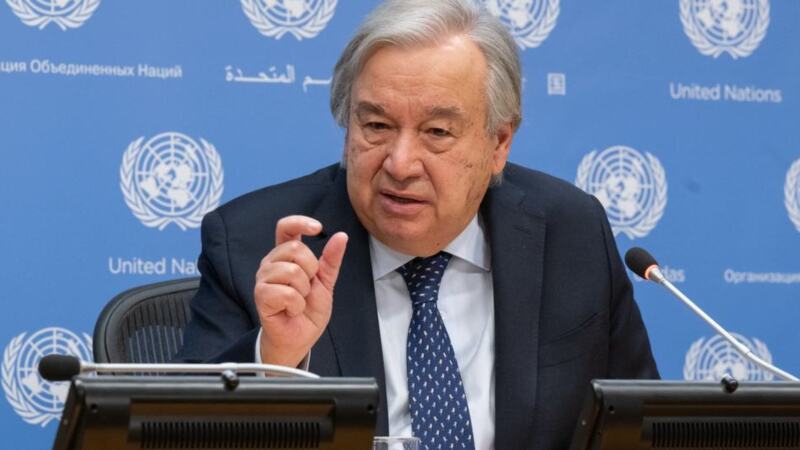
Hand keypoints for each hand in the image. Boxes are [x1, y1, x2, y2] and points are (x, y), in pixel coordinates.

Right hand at [254, 215, 347, 366]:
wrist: (300, 337)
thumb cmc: (308, 310)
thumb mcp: (326, 282)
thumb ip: (331, 259)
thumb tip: (341, 236)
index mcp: (286, 255)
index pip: (286, 228)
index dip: (300, 222)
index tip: (318, 228)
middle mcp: (271, 263)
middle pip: (296, 249)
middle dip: (311, 270)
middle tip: (307, 288)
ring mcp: (264, 278)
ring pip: (292, 271)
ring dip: (303, 291)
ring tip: (299, 301)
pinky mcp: (261, 295)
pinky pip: (286, 292)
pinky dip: (296, 304)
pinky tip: (292, 310)